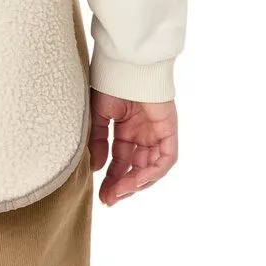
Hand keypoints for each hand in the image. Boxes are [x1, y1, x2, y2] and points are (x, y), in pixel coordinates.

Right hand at [88, 90, 178, 205]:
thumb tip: (97, 168)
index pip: (121, 160)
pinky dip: (152, 173)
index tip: (101, 195)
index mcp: (127, 129)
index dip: (111, 178)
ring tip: (118, 192)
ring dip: (136, 183)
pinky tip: (135, 180)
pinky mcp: (168, 131)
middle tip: (108, 199)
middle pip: (136, 168)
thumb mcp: (98, 116)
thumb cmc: (110, 84)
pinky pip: (165, 159)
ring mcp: (157, 133)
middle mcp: (143, 134)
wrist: (125, 66)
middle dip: (122, 186)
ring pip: (152, 168)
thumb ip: (99, 142)